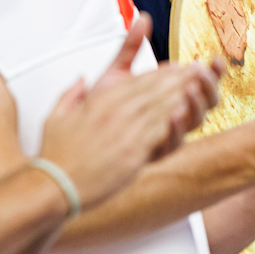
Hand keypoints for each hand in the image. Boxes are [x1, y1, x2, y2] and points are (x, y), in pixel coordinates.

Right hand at [38, 17, 221, 209]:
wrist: (56, 184)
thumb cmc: (56, 155)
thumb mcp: (57, 115)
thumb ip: (71, 93)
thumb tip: (80, 80)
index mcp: (98, 100)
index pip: (135, 80)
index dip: (159, 73)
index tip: (174, 69)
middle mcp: (113, 111)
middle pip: (153, 88)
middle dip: (178, 78)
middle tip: (196, 70)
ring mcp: (125, 131)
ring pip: (160, 106)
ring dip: (182, 93)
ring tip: (198, 85)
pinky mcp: (133, 152)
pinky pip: (160, 131)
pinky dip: (176, 121)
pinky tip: (188, 113)